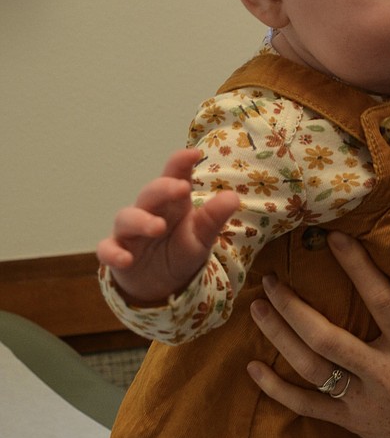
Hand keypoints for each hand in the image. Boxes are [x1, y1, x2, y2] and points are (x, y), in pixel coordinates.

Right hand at [95, 148, 240, 306]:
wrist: (161, 284)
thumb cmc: (180, 251)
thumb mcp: (201, 237)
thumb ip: (213, 218)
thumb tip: (233, 197)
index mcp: (173, 203)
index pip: (175, 177)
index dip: (181, 164)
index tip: (194, 153)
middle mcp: (148, 211)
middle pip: (150, 193)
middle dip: (163, 188)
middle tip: (181, 188)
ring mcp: (129, 232)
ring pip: (127, 218)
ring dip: (141, 220)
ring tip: (157, 227)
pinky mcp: (116, 251)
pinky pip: (107, 249)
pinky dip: (113, 253)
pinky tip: (125, 259)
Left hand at [247, 235, 389, 437]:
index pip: (382, 301)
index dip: (357, 268)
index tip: (333, 238)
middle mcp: (384, 375)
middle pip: (327, 338)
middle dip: (294, 307)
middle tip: (271, 278)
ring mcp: (362, 402)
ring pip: (310, 368)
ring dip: (279, 338)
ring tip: (257, 307)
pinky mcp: (350, 422)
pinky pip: (307, 406)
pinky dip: (276, 390)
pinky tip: (252, 369)